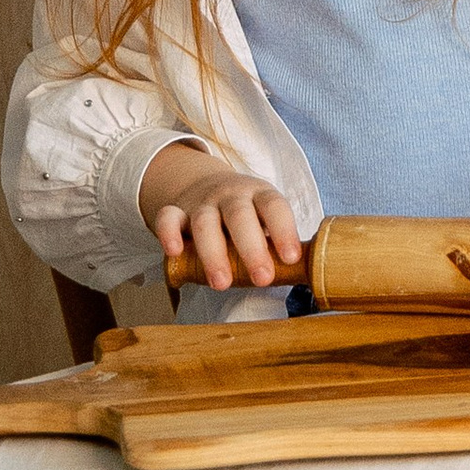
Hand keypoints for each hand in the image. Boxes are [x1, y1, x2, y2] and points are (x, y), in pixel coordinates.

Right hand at [143, 143, 301, 294]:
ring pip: (205, 222)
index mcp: (259, 194)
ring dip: (213, 253)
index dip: (284, 231)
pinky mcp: (176, 211)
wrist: (205, 185)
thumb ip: (275, 242)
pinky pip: (168, 217)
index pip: (275, 207)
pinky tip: (175, 252)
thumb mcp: (264, 219)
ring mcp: (202, 202)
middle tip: (262, 279)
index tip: (291, 258)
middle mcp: (232, 195)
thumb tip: (300, 274)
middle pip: (240, 216)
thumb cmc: (245, 215)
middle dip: (252, 248)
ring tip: (222, 284)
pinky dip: (169, 233)